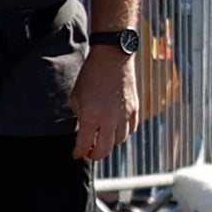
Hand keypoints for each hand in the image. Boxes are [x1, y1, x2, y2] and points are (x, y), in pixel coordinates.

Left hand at [70, 45, 140, 165]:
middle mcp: (109, 119)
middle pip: (104, 150)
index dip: (78, 153)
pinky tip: (115, 127)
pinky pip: (131, 129)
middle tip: (89, 152)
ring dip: (109, 142)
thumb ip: (81, 118)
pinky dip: (122, 132)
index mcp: (91, 116)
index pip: (84, 145)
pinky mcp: (134, 109)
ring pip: (119, 141)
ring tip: (103, 137)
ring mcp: (124, 115)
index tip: (76, 154)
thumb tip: (84, 132)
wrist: (112, 57)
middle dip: (94, 155)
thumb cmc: (90, 75)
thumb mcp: (77, 97)